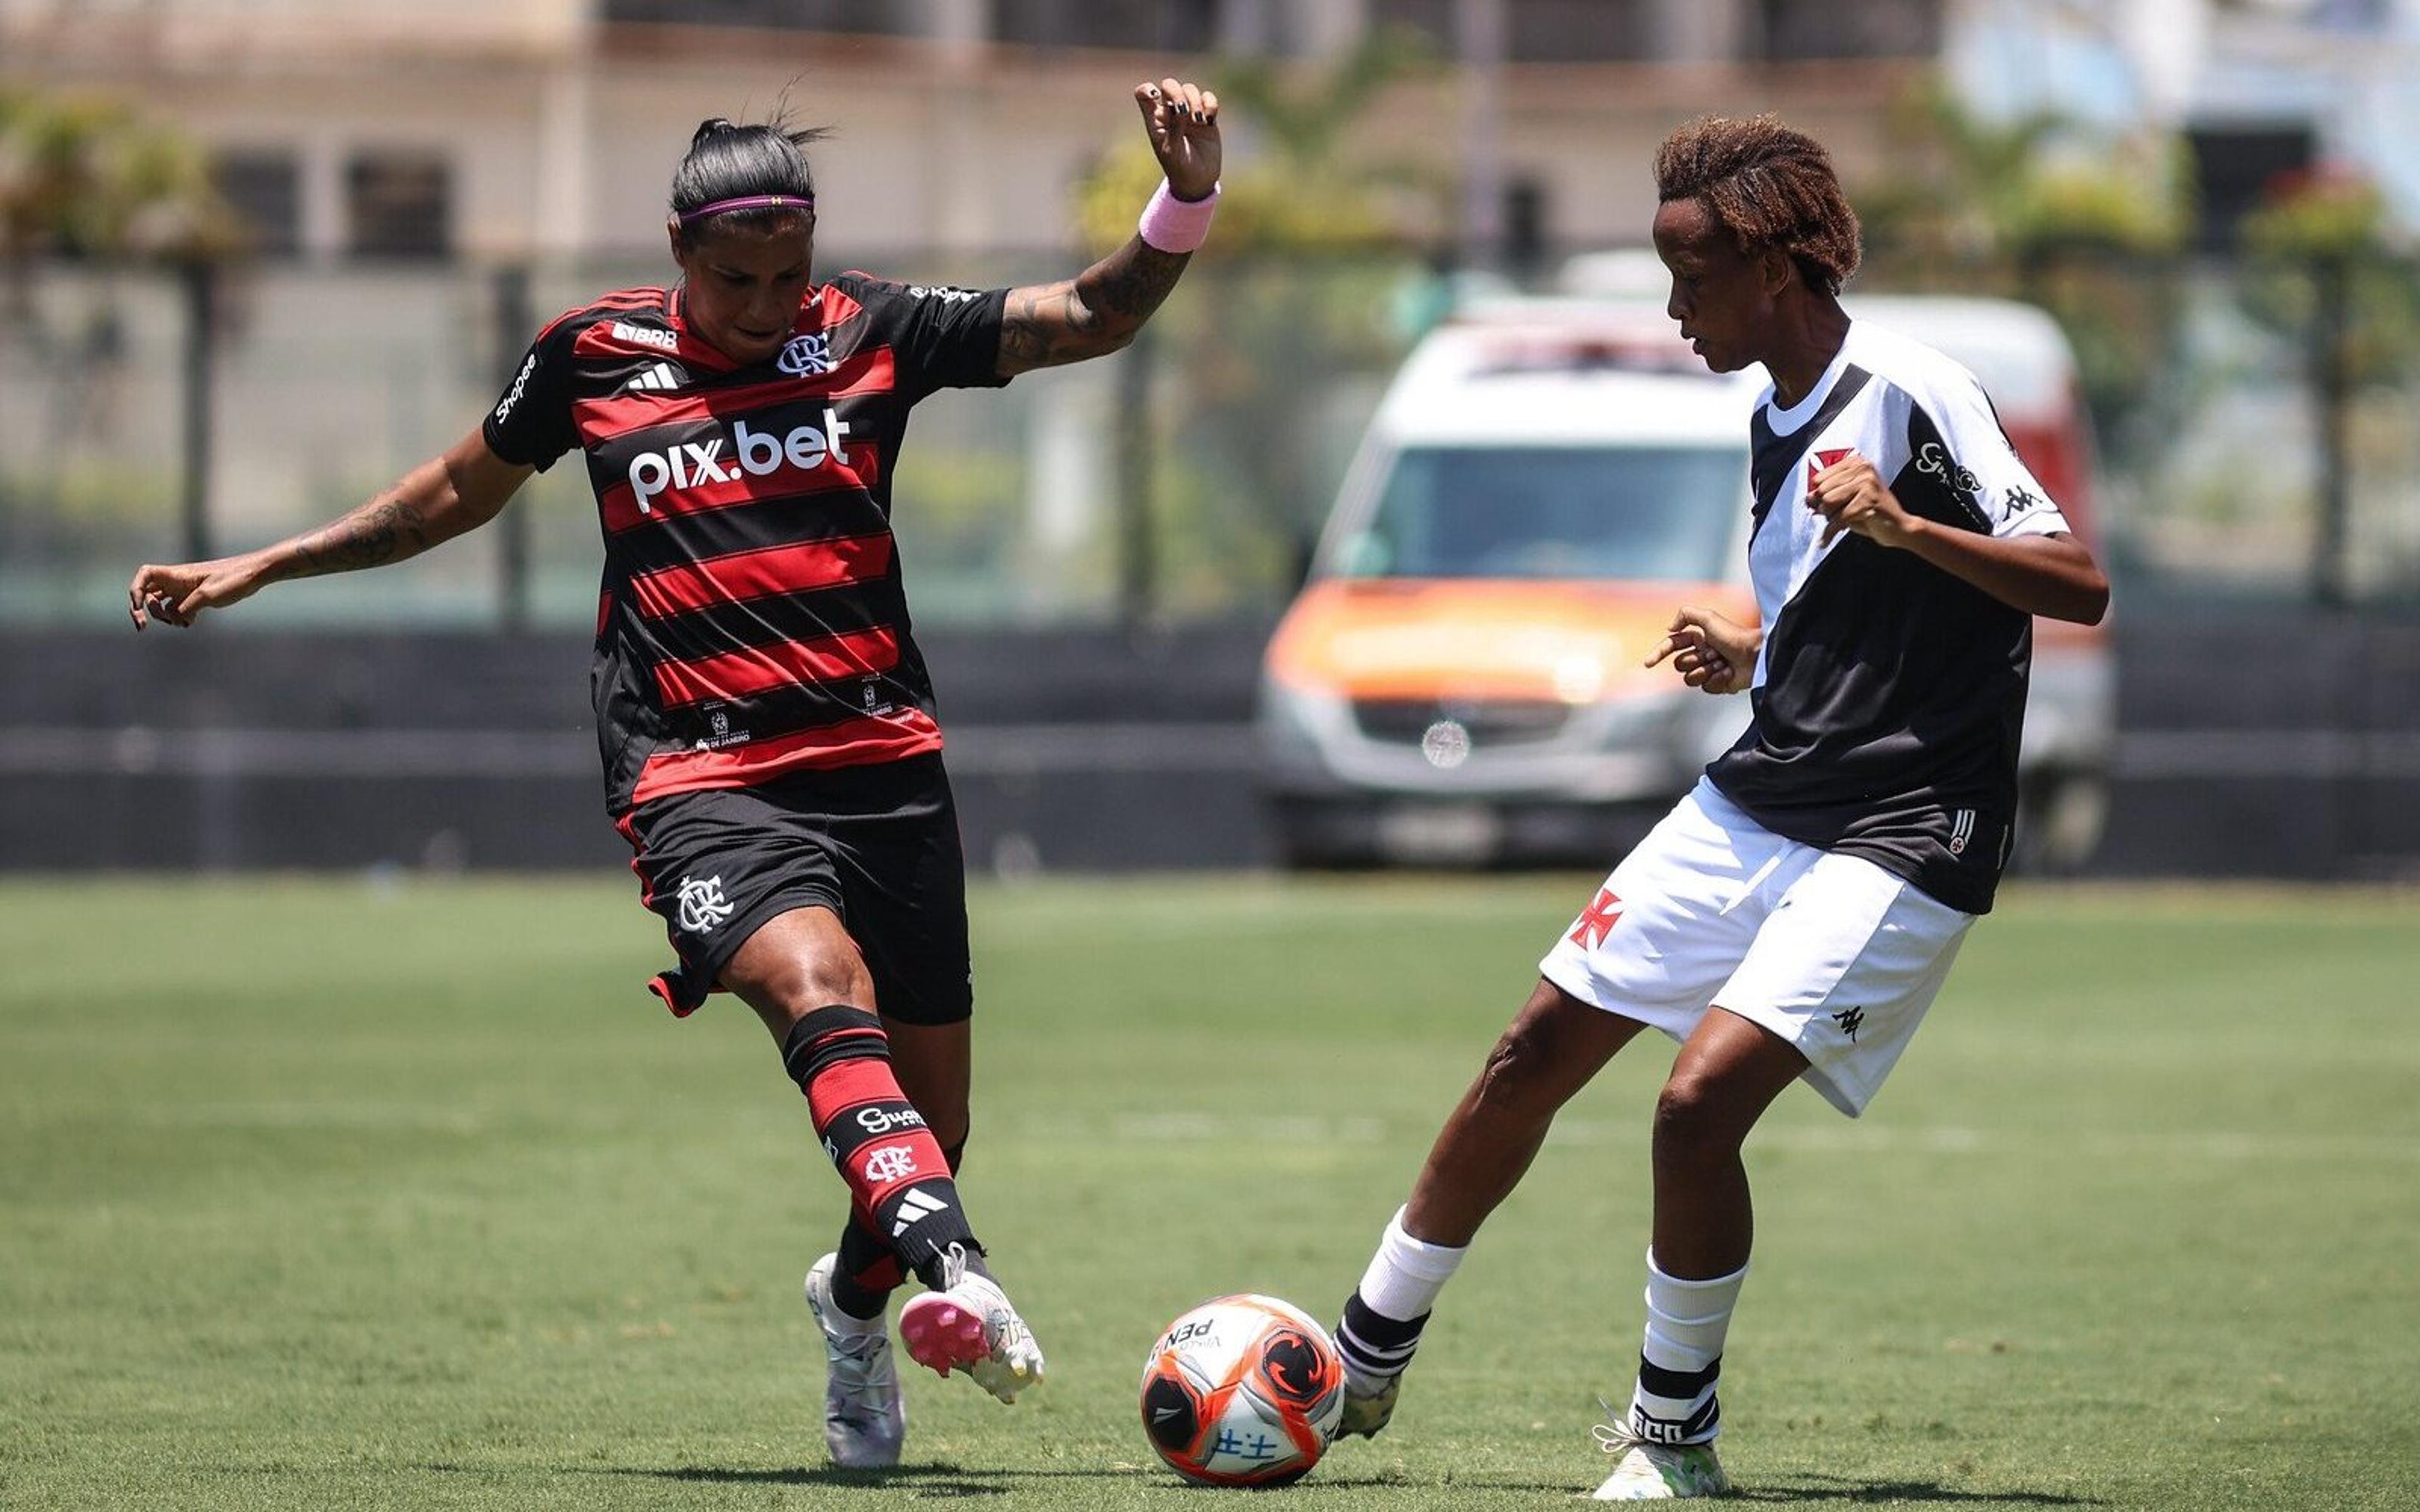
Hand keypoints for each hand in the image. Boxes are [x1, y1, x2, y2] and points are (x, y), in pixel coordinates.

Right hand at [127, 553, 265, 629]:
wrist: (254, 574)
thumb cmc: (234, 579)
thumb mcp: (209, 595)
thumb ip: (187, 607)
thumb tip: (174, 618)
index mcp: (177, 575)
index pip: (145, 575)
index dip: (135, 590)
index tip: (138, 606)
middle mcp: (177, 581)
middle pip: (148, 594)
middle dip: (146, 611)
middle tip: (145, 627)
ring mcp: (186, 589)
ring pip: (163, 605)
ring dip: (165, 617)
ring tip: (181, 622)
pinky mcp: (196, 598)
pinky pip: (178, 610)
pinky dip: (180, 618)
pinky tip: (192, 623)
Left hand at [1135, 77, 1220, 200]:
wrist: (1198, 180)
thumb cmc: (1179, 168)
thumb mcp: (1171, 150)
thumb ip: (1174, 128)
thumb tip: (1181, 106)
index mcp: (1155, 120)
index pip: (1144, 93)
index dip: (1148, 89)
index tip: (1157, 99)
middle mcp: (1170, 112)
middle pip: (1169, 85)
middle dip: (1177, 92)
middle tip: (1183, 110)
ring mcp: (1189, 112)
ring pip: (1190, 89)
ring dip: (1195, 101)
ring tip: (1198, 121)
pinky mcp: (1206, 116)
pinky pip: (1208, 97)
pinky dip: (1210, 104)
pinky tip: (1209, 121)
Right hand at [1644, 605, 1759, 694]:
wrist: (1755, 655)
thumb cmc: (1734, 636)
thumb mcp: (1709, 617)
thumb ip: (1685, 614)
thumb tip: (1669, 629)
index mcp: (1697, 638)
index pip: (1671, 646)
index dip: (1658, 654)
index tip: (1648, 663)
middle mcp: (1701, 653)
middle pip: (1680, 665)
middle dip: (1695, 660)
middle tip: (1712, 654)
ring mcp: (1709, 670)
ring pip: (1690, 679)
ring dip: (1706, 671)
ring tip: (1722, 664)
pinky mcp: (1718, 684)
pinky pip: (1706, 688)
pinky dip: (1717, 680)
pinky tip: (1728, 673)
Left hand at [1807, 450, 1920, 549]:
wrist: (1899, 528)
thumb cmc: (1872, 513)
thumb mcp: (1847, 501)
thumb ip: (1827, 496)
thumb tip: (1808, 498)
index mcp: (1857, 463)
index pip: (1820, 478)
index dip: (1818, 495)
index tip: (1822, 506)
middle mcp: (1863, 469)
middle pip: (1823, 490)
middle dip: (1824, 509)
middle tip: (1835, 517)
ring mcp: (1867, 483)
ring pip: (1828, 503)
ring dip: (1830, 518)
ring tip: (1841, 522)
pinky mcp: (1869, 501)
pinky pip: (1838, 518)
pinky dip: (1829, 533)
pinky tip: (1826, 541)